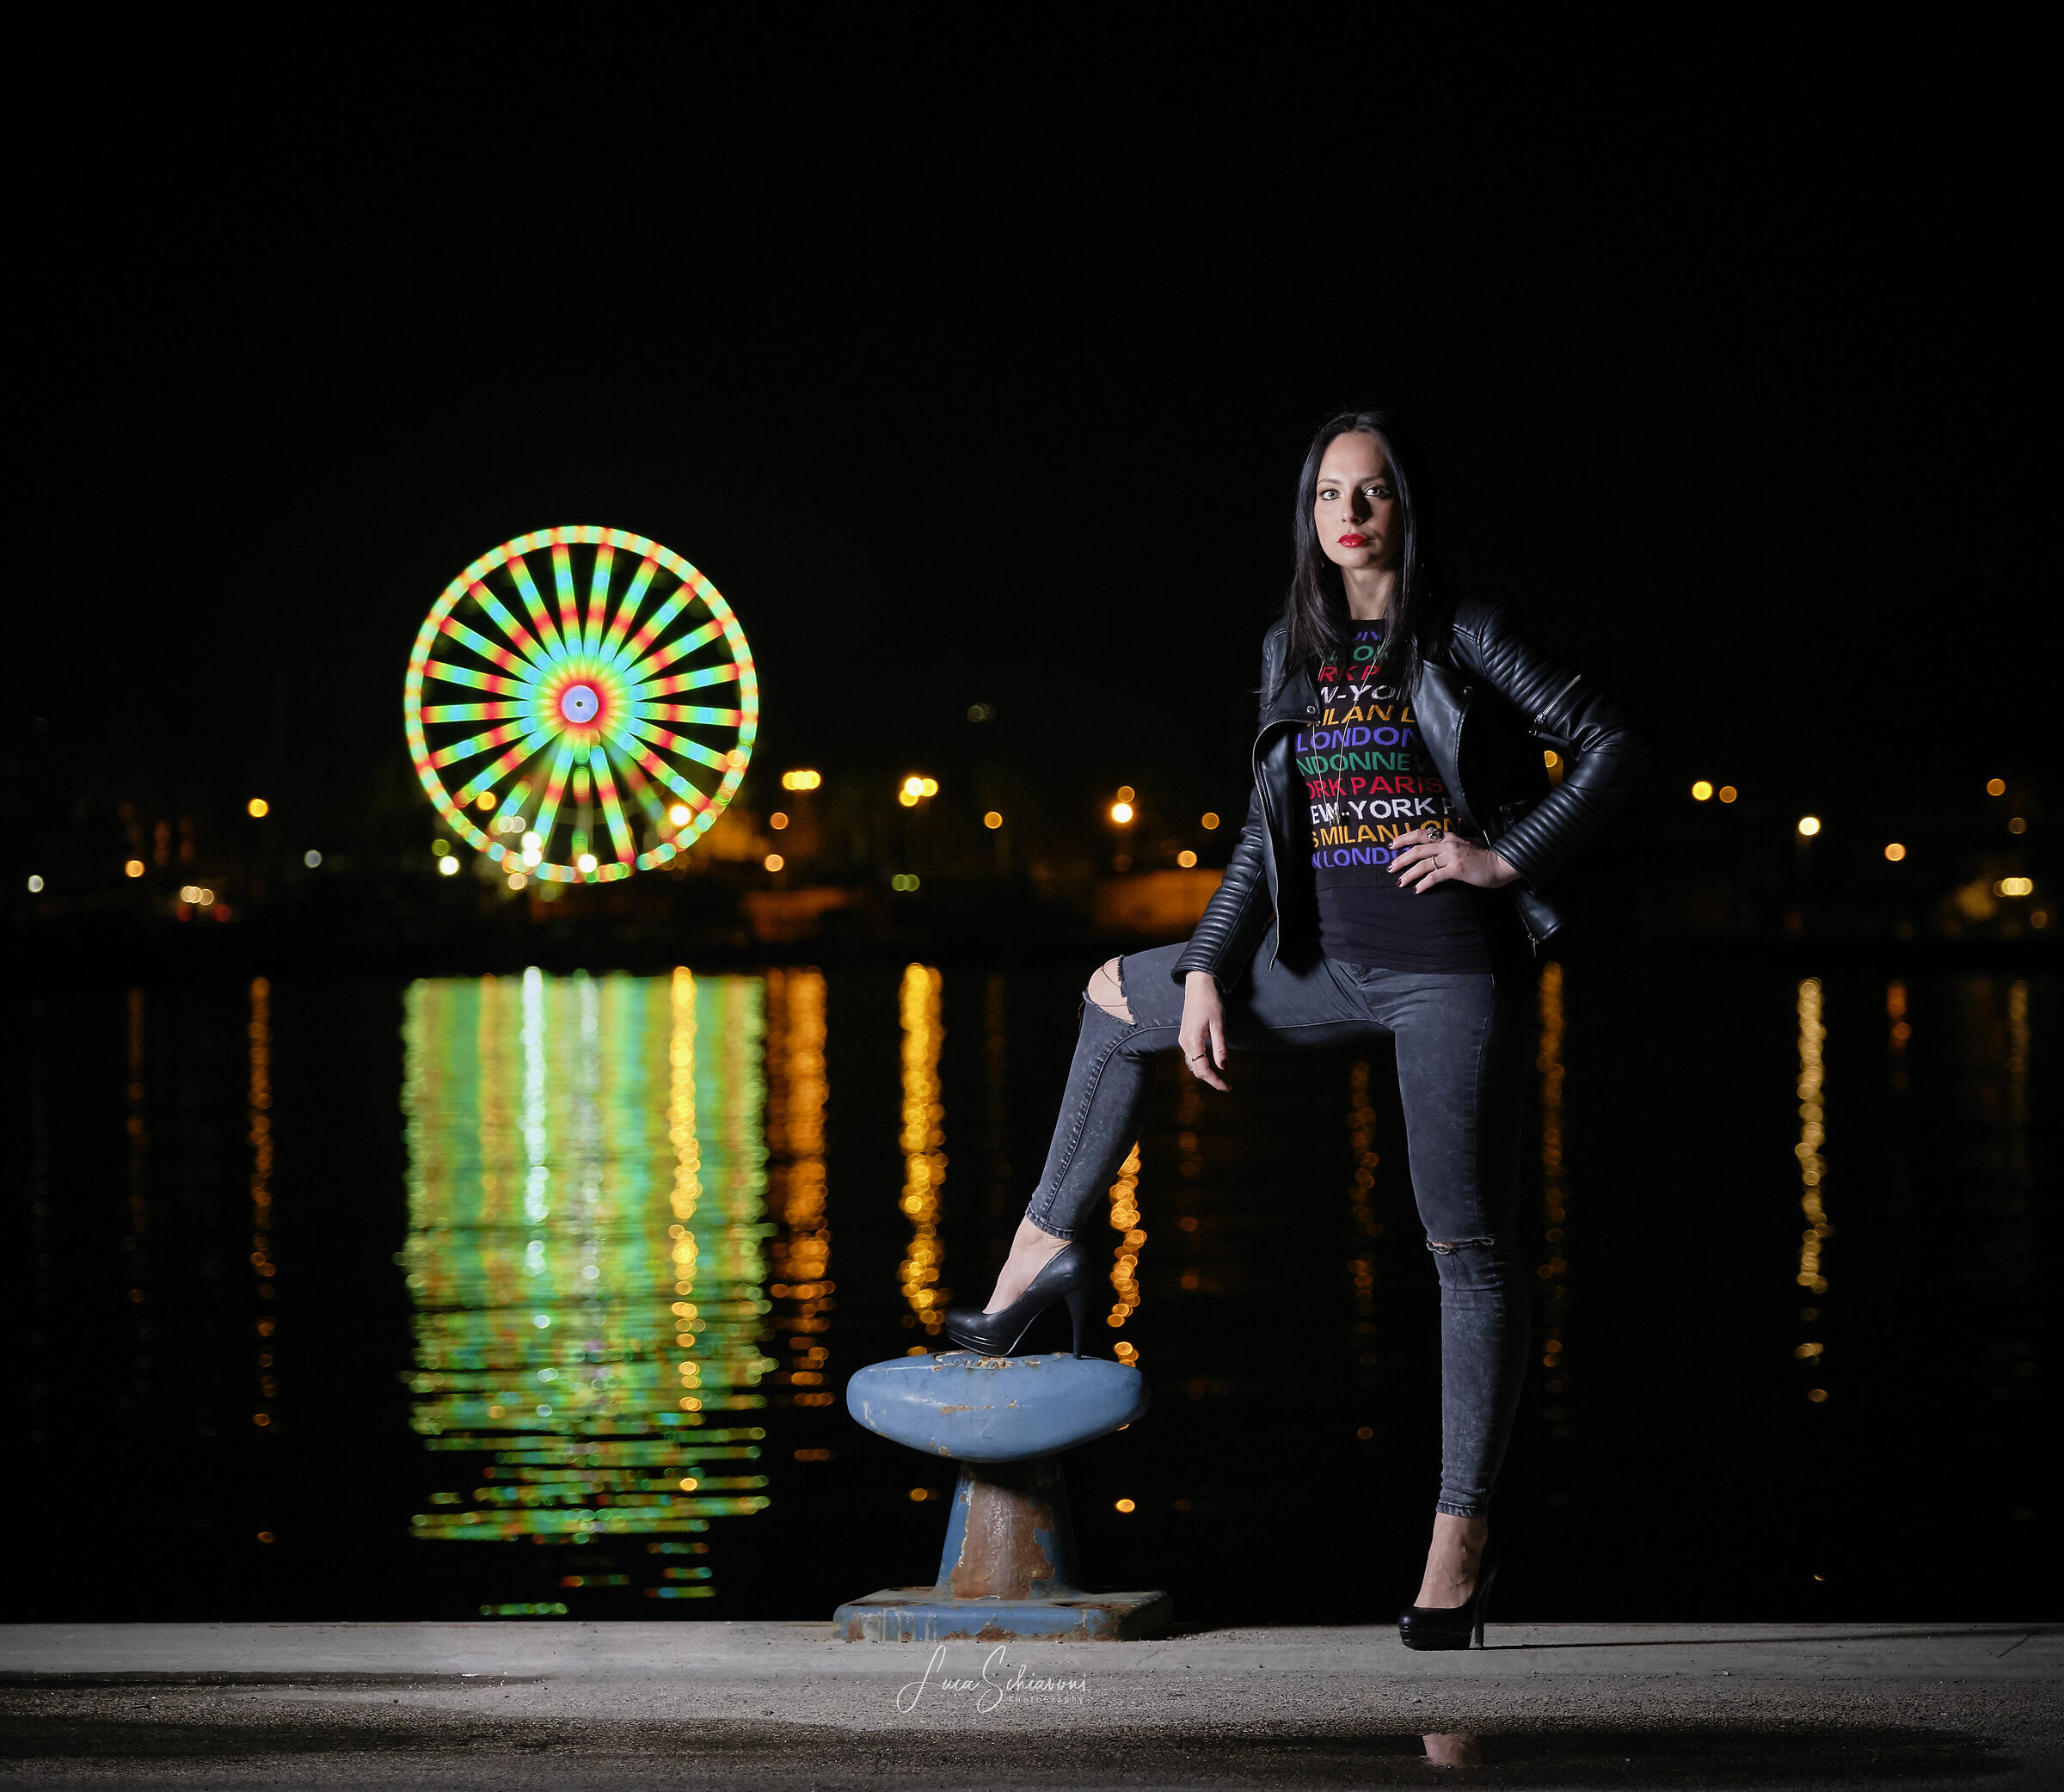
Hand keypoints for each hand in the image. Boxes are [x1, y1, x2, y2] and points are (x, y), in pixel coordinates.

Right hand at [1178, 970, 1230, 1091]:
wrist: (1198, 985)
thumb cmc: (1210, 1001)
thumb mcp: (1219, 1025)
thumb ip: (1220, 1047)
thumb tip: (1224, 1067)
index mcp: (1193, 1041)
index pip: (1203, 1069)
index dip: (1215, 1081)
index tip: (1227, 1088)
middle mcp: (1184, 1043)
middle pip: (1196, 1070)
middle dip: (1211, 1079)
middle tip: (1228, 1085)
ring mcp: (1183, 1039)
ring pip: (1194, 1064)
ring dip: (1207, 1072)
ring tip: (1222, 1077)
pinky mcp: (1185, 1036)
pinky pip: (1192, 1056)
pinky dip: (1202, 1064)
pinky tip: (1213, 1064)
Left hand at [1388, 827, 1519, 893]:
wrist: (1499, 864)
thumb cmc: (1483, 858)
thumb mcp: (1465, 846)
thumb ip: (1450, 846)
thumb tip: (1435, 851)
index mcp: (1448, 837)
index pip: (1421, 834)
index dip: (1404, 838)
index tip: (1392, 845)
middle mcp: (1448, 843)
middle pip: (1417, 849)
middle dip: (1401, 859)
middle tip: (1390, 867)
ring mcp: (1452, 856)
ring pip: (1423, 864)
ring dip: (1408, 874)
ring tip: (1399, 882)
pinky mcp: (1456, 869)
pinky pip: (1434, 876)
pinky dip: (1423, 883)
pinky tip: (1416, 890)